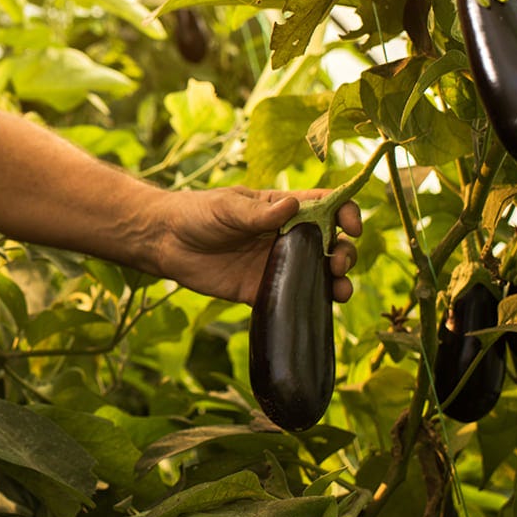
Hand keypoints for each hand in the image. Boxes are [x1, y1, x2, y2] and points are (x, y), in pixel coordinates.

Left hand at [142, 187, 361, 305]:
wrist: (166, 242)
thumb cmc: (197, 213)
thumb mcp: (226, 207)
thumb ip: (258, 213)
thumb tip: (292, 206)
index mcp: (283, 208)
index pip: (326, 207)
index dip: (346, 213)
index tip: (351, 226)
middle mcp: (287, 236)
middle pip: (330, 243)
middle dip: (344, 253)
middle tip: (337, 263)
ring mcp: (277, 265)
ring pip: (319, 274)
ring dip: (337, 281)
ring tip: (339, 289)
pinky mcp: (263, 291)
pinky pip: (294, 300)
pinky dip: (311, 306)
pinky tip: (320, 310)